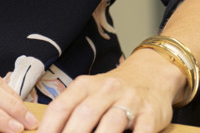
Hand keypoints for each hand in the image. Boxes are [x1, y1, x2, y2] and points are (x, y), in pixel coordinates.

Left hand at [35, 51, 181, 132]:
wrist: (152, 73)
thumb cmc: (113, 91)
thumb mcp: (89, 92)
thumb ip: (71, 111)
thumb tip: (48, 132)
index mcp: (85, 85)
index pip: (61, 106)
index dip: (49, 127)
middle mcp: (107, 90)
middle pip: (84, 115)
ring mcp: (130, 101)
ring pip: (111, 123)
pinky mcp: (151, 114)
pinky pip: (141, 131)